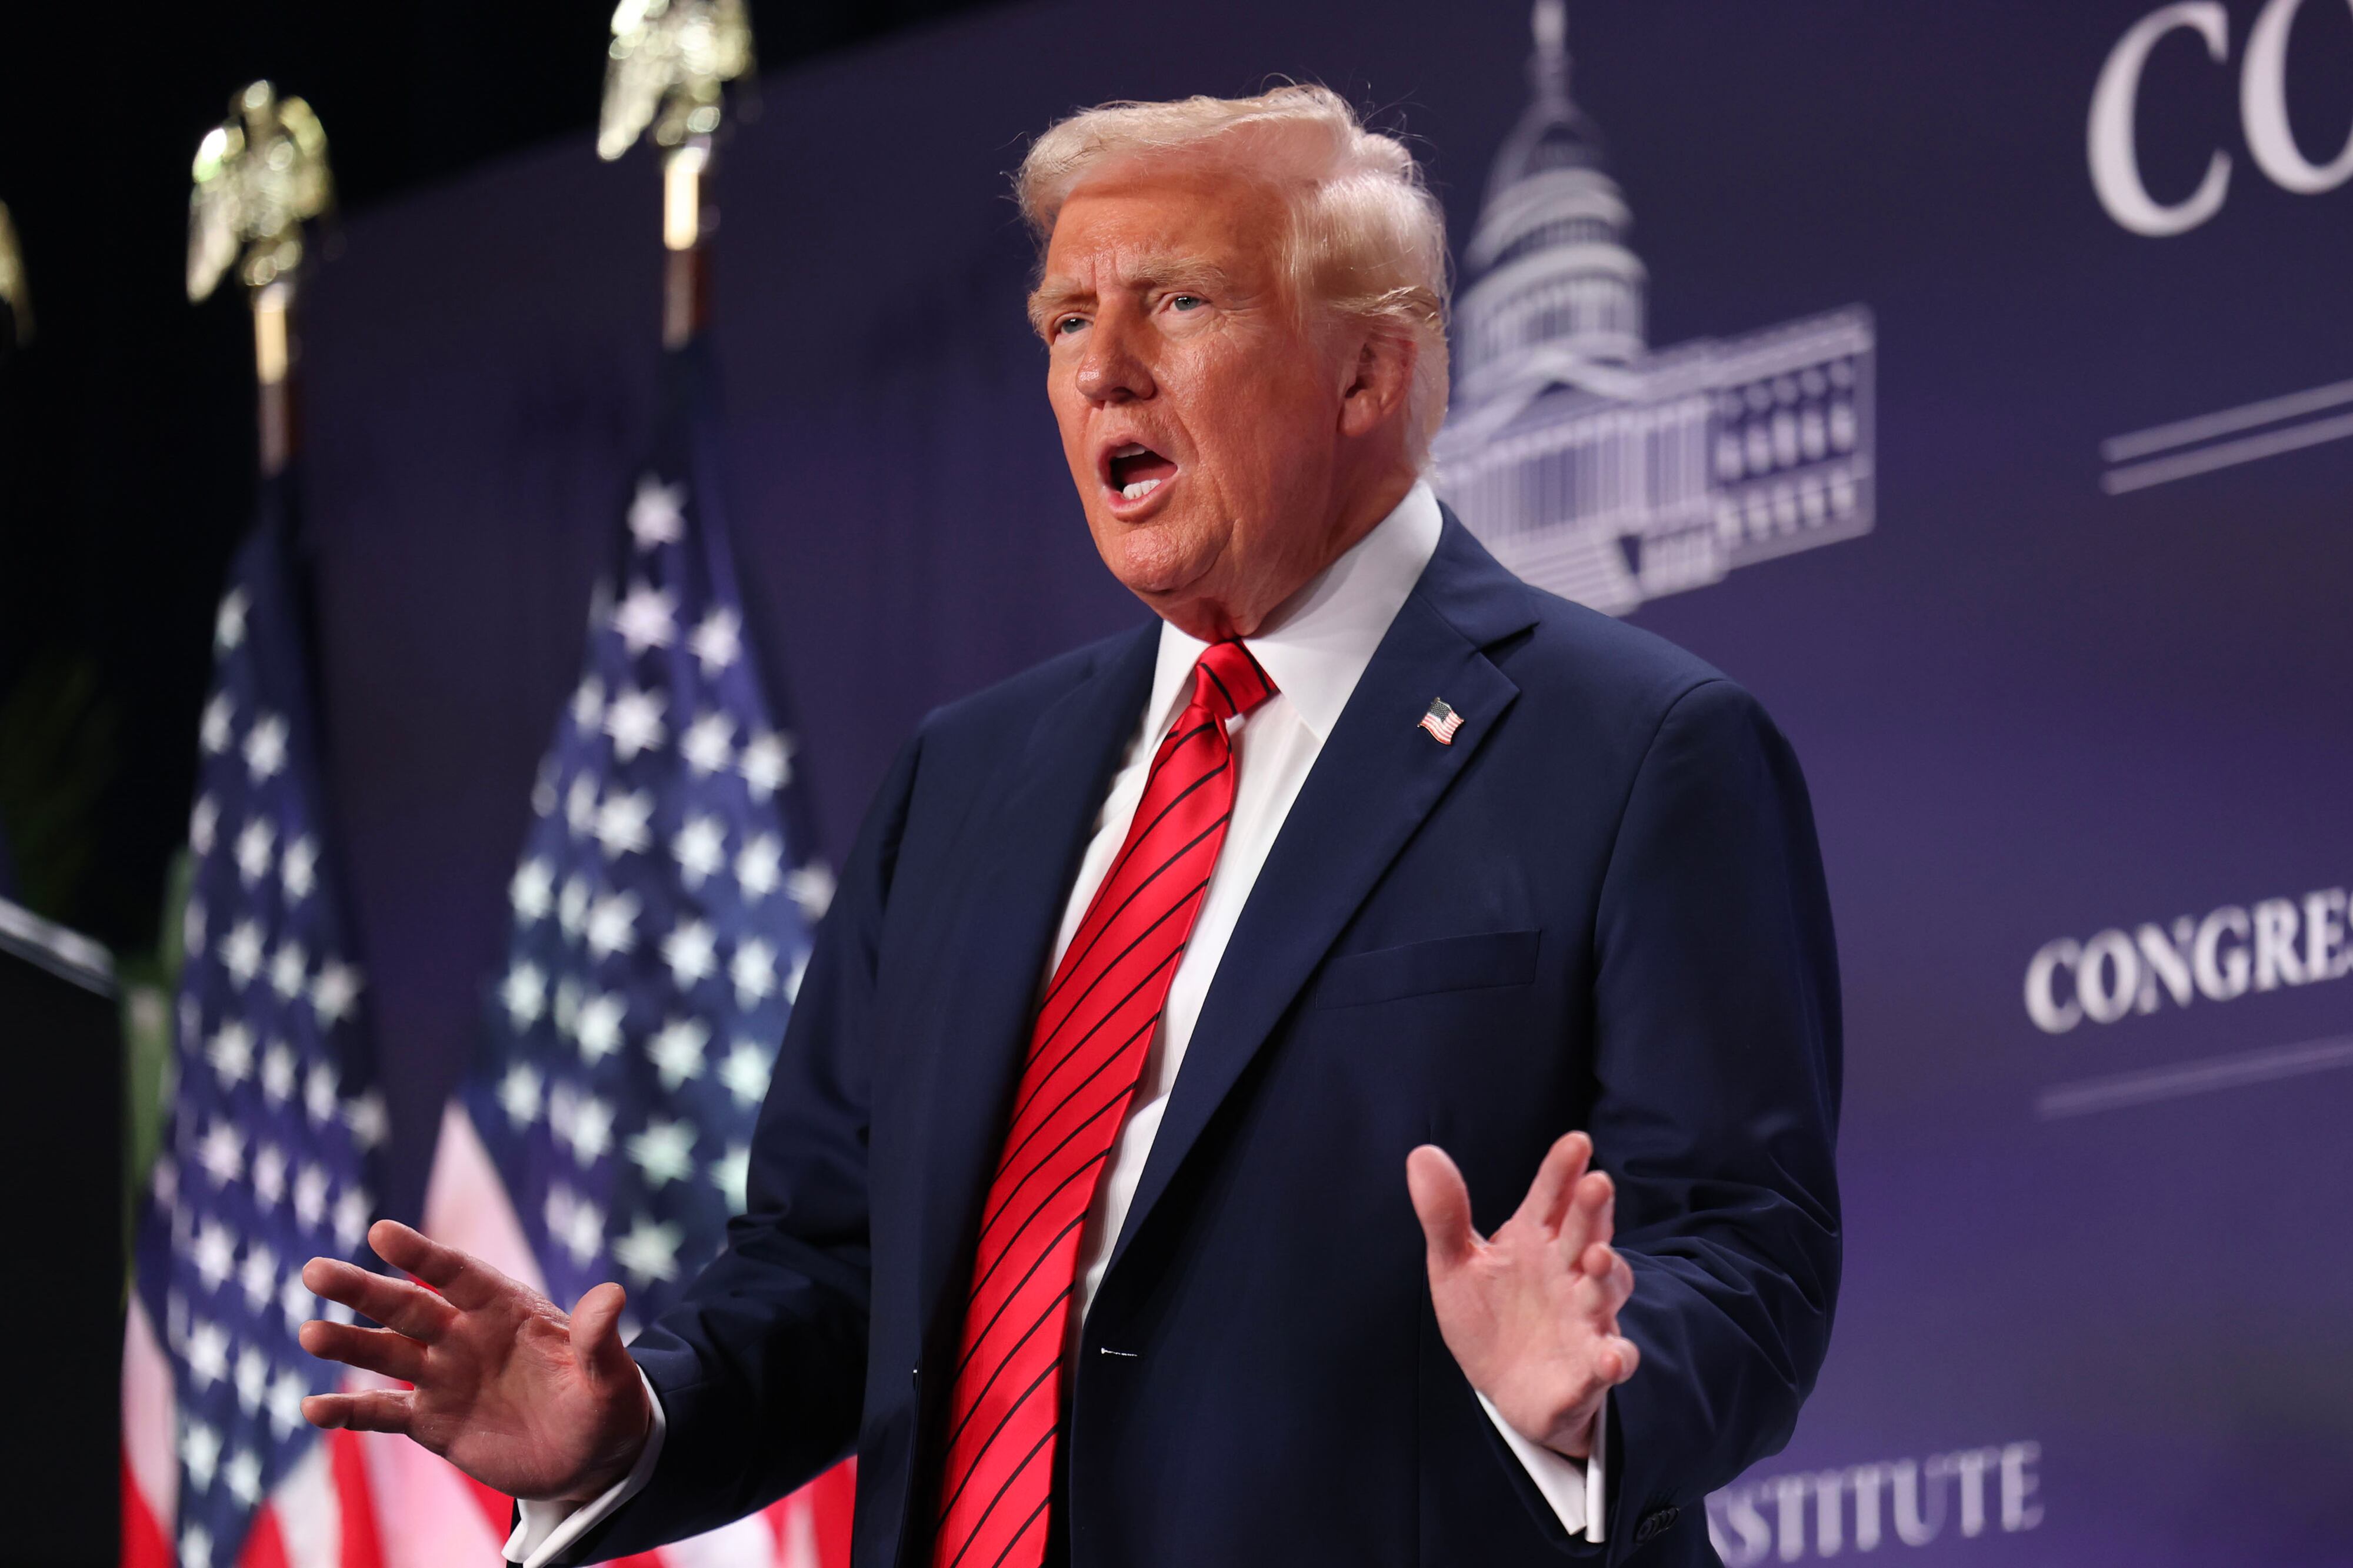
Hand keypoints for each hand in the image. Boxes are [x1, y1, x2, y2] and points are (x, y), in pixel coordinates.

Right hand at [298, 1219, 651, 1503]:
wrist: (590, 1458)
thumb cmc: (606, 1407)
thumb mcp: (611, 1378)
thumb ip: (600, 1340)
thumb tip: (613, 1294)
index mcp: (506, 1310)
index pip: (458, 1274)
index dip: (421, 1254)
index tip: (380, 1232)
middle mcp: (466, 1336)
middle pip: (406, 1307)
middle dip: (362, 1290)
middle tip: (314, 1272)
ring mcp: (444, 1377)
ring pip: (385, 1354)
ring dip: (347, 1344)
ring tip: (310, 1333)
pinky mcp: (432, 1421)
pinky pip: (382, 1414)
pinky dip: (348, 1412)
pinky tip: (312, 1410)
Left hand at [1407, 1131, 1637, 1459]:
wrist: (1504, 1386)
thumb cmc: (1488, 1316)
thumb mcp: (1456, 1265)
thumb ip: (1444, 1215)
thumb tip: (1421, 1153)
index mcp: (1535, 1240)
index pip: (1551, 1197)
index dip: (1563, 1170)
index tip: (1576, 1141)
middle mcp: (1568, 1272)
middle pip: (1586, 1233)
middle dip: (1593, 1210)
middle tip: (1596, 1183)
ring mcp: (1584, 1318)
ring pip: (1606, 1289)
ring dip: (1607, 1273)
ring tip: (1596, 1258)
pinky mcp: (1589, 1367)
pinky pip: (1610, 1361)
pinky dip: (1614, 1359)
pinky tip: (1610, 1357)